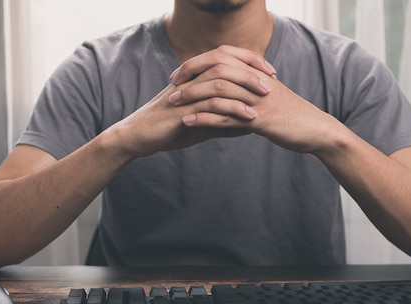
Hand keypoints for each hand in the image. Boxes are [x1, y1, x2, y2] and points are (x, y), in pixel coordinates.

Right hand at [110, 46, 277, 158]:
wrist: (139, 138)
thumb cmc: (169, 130)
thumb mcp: (202, 125)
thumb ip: (224, 121)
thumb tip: (250, 125)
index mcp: (196, 78)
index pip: (225, 58)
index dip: (248, 61)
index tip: (269, 72)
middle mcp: (191, 79)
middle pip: (225, 63)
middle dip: (251, 71)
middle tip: (271, 83)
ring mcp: (186, 92)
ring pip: (221, 81)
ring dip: (246, 89)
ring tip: (265, 99)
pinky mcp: (183, 109)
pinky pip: (212, 104)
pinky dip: (233, 109)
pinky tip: (248, 118)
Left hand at [169, 45, 342, 154]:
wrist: (317, 131)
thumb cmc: (292, 115)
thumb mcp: (270, 96)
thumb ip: (250, 88)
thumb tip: (230, 88)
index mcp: (257, 72)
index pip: (223, 56)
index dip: (198, 61)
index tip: (180, 73)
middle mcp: (257, 81)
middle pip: (217, 68)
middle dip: (190, 75)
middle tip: (172, 87)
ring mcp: (258, 100)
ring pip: (219, 91)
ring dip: (193, 96)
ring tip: (174, 103)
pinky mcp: (260, 120)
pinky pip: (227, 117)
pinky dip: (205, 118)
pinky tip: (189, 122)